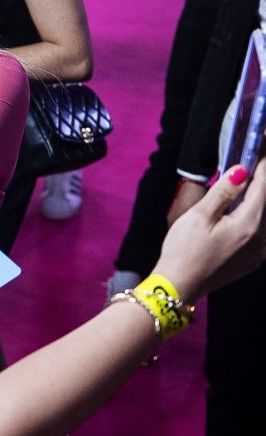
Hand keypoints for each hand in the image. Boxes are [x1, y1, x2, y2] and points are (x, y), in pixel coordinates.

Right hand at [152, 162, 265, 299]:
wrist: (179, 285)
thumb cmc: (184, 250)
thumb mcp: (199, 216)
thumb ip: (223, 192)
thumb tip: (241, 171)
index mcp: (249, 225)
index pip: (263, 187)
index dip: (262, 166)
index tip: (261, 151)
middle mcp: (261, 240)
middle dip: (261, 182)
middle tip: (252, 164)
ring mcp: (258, 252)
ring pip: (264, 218)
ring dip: (257, 199)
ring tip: (244, 185)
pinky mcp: (251, 260)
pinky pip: (260, 232)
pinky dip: (254, 216)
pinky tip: (240, 211)